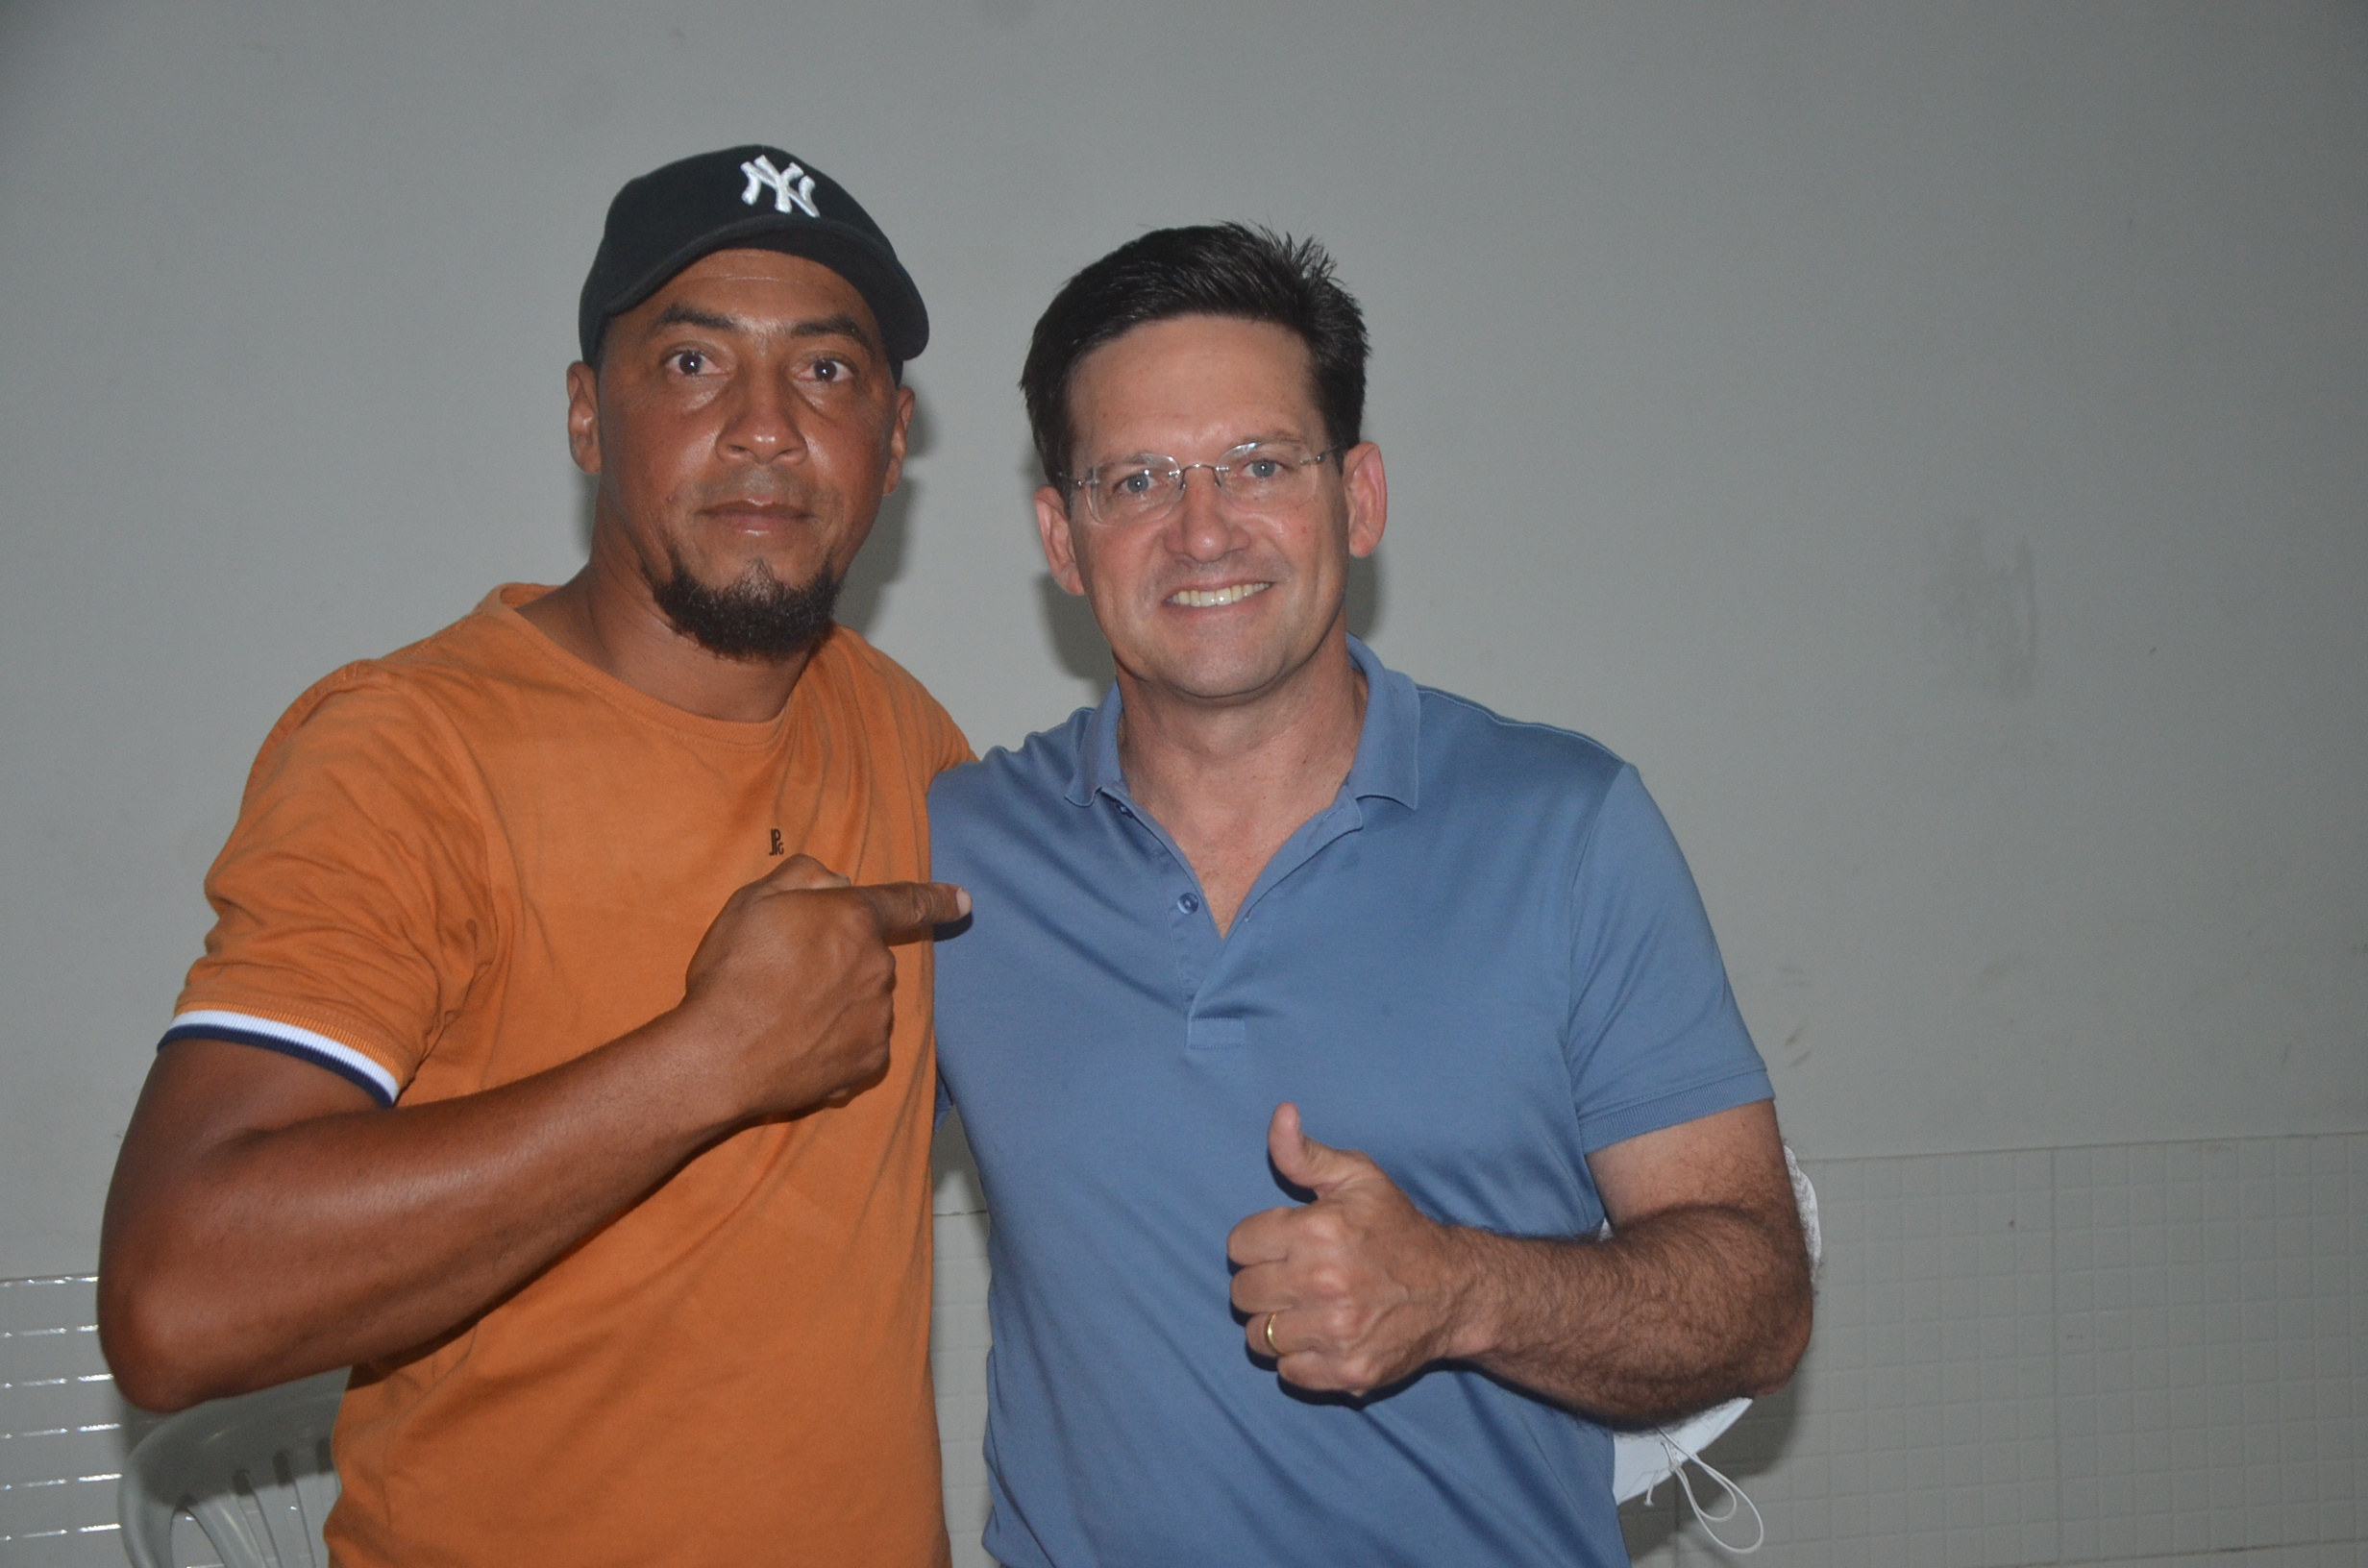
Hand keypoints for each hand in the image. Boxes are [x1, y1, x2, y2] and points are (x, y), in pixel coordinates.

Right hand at [675, 854, 967, 1121]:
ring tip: (784, 1017)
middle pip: (868, 957)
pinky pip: (860, 1044)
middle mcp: (878, 966)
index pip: (906, 902)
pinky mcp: (869, 1063)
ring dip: (837, 1005)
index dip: (936, 899)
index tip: (964, 902)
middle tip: (784, 978)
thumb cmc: (732, 972)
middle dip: (838, 962)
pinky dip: (835, 1044)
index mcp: (854, 919)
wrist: (717, 1055)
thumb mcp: (753, 900)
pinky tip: (797, 1046)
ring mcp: (878, 1018)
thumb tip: (840, 883)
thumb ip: (804, 877)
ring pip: (865, 1002)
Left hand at [1226, 1102, 1477, 1396]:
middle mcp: (1324, 1283)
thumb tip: (1280, 1115)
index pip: (1237, 1246)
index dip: (1257, 1243)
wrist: (1453, 1288)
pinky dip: (1298, 1359)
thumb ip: (1304, 1153)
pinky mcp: (1350, 1371)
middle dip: (1261, 1283)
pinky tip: (1321, 1337)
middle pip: (1242, 1294)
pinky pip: (1289, 1372)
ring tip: (1304, 1309)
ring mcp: (1337, 1332)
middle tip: (1292, 1278)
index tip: (1283, 1244)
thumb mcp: (1357, 1177)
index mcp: (1318, 1231)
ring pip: (1259, 1337)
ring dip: (1275, 1324)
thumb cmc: (1397, 1228)